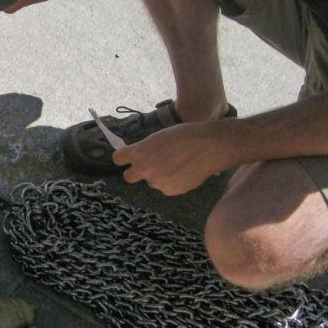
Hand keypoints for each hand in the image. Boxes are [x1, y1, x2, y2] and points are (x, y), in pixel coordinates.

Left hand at [111, 122, 228, 195]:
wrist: (209, 147)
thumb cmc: (185, 136)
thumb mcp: (158, 137)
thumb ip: (145, 149)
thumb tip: (139, 156)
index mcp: (139, 152)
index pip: (118, 159)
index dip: (123, 157)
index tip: (127, 157)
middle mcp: (144, 169)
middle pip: (128, 176)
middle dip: (135, 172)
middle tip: (148, 165)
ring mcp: (157, 182)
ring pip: (152, 181)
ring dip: (159, 175)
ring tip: (176, 164)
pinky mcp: (170, 191)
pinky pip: (165, 187)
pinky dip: (171, 181)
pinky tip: (184, 171)